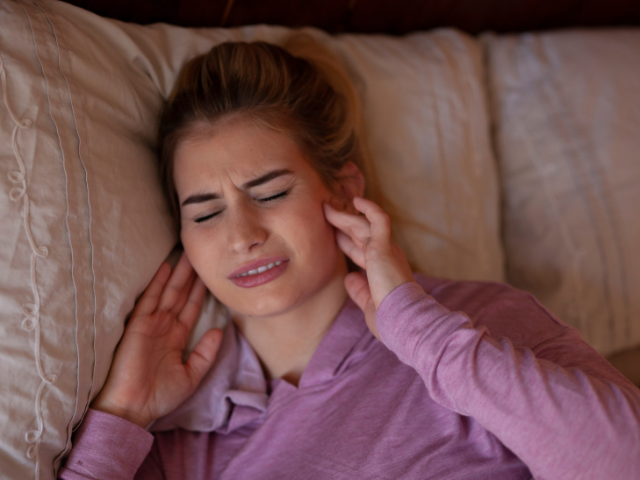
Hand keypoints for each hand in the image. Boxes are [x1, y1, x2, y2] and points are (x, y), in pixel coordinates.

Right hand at [91, 253, 222, 426]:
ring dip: (179, 274)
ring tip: (190, 254)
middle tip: (201, 254)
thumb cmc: (159, 396)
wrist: (133, 408)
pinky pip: (150, 299)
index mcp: (176, 337)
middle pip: (181, 295)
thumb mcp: (191, 375)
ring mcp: (152, 324)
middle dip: (192, 276)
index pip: (192, 308)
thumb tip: (220, 330)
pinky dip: (157, 283)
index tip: (210, 274)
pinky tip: (166, 267)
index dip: (201, 291)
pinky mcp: (138, 325)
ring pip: (169, 292)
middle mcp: (165, 327)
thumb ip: (206, 353)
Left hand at [324, 197, 414, 339]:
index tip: (332, 235)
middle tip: (326, 212)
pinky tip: (356, 200)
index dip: (345, 241)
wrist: (403, 320)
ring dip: (343, 216)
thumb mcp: (368, 303)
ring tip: (326, 206)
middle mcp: (386, 256)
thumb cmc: (389, 318)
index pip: (360, 250)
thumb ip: (359, 289)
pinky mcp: (384, 247)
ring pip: (361, 225)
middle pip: (358, 234)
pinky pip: (378, 219)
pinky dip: (369, 208)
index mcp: (382, 269)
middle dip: (342, 224)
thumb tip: (349, 278)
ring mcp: (385, 250)